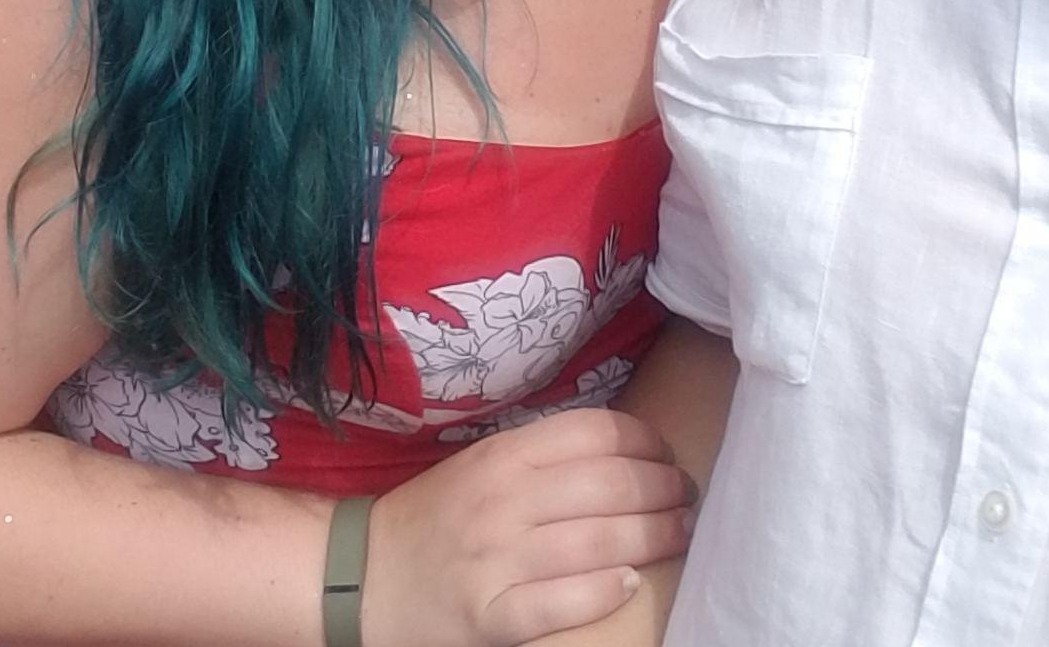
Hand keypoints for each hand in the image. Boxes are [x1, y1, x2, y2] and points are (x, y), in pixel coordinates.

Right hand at [362, 408, 693, 646]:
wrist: (360, 577)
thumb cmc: (435, 516)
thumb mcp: (483, 464)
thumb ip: (542, 455)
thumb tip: (623, 451)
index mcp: (504, 454)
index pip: (594, 434)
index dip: (645, 442)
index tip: (667, 454)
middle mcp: (504, 500)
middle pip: (608, 486)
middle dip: (662, 490)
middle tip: (688, 497)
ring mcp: (497, 559)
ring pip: (597, 542)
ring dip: (653, 537)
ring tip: (680, 534)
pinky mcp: (490, 615)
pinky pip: (562, 602)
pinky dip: (603, 591)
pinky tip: (629, 582)